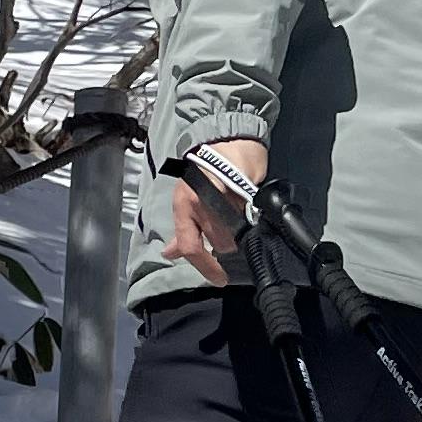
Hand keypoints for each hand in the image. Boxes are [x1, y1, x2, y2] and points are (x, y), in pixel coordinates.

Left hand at [171, 136, 267, 287]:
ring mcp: (224, 198)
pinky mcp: (245, 191)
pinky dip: (248, 218)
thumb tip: (171, 253)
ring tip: (235, 214)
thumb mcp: (184, 199)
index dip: (205, 268)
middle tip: (226, 228)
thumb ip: (182, 230)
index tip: (219, 279)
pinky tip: (244, 207)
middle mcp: (201, 203)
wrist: (226, 142)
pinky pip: (249, 218)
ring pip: (236, 234)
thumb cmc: (202, 171)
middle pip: (220, 244)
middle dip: (225, 243)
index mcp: (184, 206)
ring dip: (238, 231)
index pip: (190, 246)